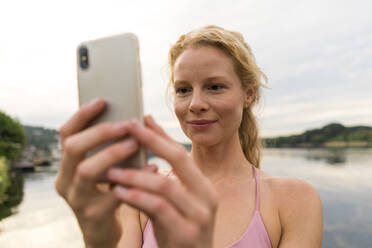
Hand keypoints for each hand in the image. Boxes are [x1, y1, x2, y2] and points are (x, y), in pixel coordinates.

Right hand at [55, 99, 155, 247]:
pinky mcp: (94, 216)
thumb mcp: (104, 168)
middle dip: (100, 133)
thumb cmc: (107, 190)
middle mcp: (66, 179)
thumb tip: (136, 118)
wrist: (102, 229)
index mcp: (68, 163)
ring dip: (112, 153)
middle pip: (73, 148)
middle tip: (125, 125)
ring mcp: (77, 199)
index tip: (102, 100)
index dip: (82, 115)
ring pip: (87, 171)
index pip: (66, 134)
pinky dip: (132, 178)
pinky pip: (112, 195)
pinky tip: (151, 167)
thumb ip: (111, 147)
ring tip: (135, 143)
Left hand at [107, 116, 218, 247]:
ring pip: (165, 184)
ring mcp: (199, 217)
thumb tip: (142, 151)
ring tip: (112, 170)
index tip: (140, 119)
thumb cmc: (177, 232)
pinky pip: (158, 208)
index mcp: (203, 186)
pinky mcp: (186, 234)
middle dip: (151, 141)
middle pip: (178, 159)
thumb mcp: (174, 204)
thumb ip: (162, 179)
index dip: (159, 135)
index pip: (181, 153)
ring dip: (136, 175)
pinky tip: (119, 192)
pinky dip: (137, 197)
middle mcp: (207, 197)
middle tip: (127, 127)